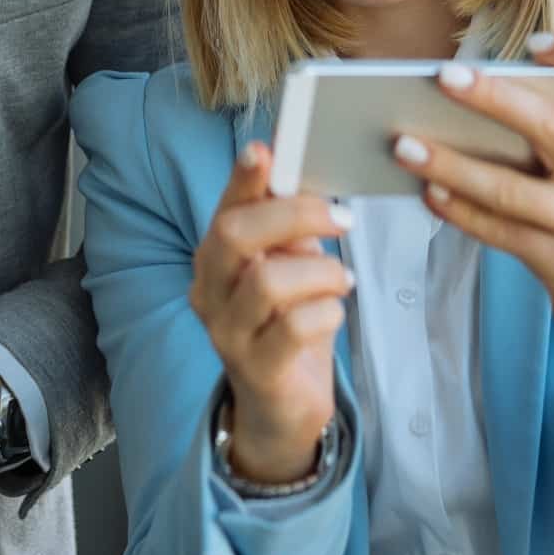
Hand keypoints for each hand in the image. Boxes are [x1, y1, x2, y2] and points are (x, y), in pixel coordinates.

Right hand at [189, 142, 351, 481]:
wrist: (282, 404)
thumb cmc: (288, 322)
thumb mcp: (289, 265)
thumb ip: (289, 225)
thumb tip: (300, 172)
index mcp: (216, 257)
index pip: (225, 208)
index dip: (243, 178)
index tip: (265, 150)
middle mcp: (210, 291)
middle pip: (235, 235)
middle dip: (295, 215)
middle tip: (342, 218)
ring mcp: (228, 333)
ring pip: (268, 282)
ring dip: (322, 272)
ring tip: (343, 280)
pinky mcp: (256, 370)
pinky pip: (295, 327)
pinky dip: (327, 311)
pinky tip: (334, 312)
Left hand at [398, 35, 553, 389]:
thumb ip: (553, 138)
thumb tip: (465, 102)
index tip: (535, 43)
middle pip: (552, 127)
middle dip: (493, 98)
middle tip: (441, 77)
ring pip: (510, 188)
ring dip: (451, 164)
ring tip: (403, 144)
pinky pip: (499, 231)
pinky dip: (458, 210)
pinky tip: (425, 191)